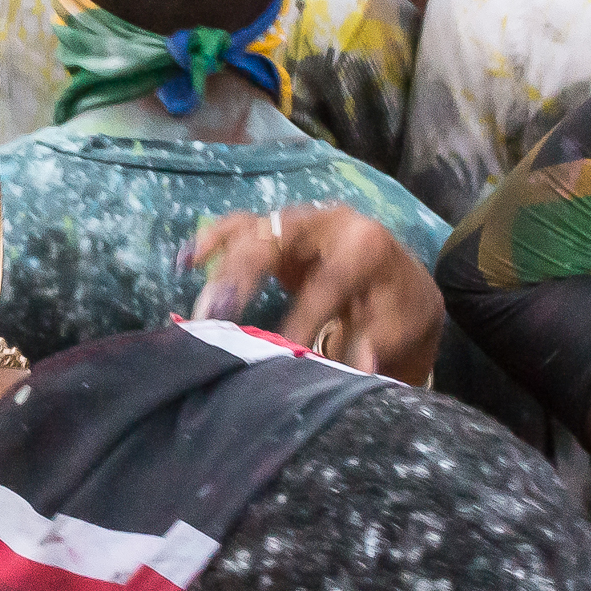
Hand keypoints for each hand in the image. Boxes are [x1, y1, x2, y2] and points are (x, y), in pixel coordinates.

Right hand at [185, 204, 445, 383]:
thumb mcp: (398, 331)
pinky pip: (239, 225)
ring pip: (252, 230)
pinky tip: (187, 262)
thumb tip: (358, 369)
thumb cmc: (399, 311)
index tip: (280, 353)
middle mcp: (330, 222)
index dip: (302, 320)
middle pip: (278, 238)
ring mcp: (300, 221)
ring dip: (221, 266)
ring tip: (202, 306)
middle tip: (216, 315)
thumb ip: (375, 347)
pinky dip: (212, 240)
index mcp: (367, 245)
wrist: (403, 285)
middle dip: (243, 275)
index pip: (326, 282)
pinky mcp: (278, 229)